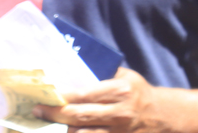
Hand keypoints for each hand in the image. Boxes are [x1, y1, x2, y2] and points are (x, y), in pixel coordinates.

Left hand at [35, 67, 158, 132]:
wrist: (159, 115)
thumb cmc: (138, 92)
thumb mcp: (126, 77)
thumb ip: (104, 74)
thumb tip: (73, 70)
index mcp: (121, 91)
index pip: (85, 95)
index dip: (62, 97)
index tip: (46, 96)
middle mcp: (119, 112)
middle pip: (79, 116)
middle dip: (54, 114)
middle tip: (38, 111)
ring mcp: (118, 131)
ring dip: (60, 131)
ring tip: (44, 125)